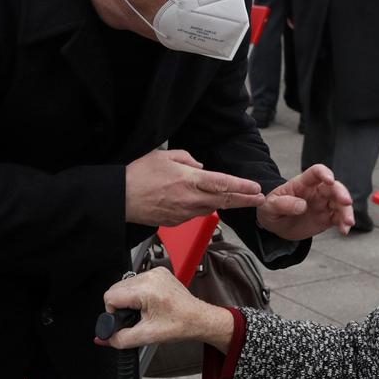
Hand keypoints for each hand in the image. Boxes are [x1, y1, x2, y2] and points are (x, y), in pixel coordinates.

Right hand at [98, 264, 234, 352]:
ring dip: (129, 299)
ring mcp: (155, 272)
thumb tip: (103, 339)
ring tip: (144, 311)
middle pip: (116, 288)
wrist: (199, 319)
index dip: (113, 312)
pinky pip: (136, 281)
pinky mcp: (158, 272)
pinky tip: (148, 303)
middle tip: (136, 318)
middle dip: (121, 306)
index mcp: (146, 289)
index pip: (111, 296)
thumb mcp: (147, 336)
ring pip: (125, 284)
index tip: (124, 321)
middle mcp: (150, 276)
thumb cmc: (181, 325)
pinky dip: (137, 293)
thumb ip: (121, 339)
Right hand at [124, 147, 263, 224]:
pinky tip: (201, 202)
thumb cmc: (138, 175)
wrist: (120, 199)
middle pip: (224, 200)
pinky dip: (202, 207)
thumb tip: (200, 167)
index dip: (242, 187)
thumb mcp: (164, 156)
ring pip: (210, 208)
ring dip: (223, 203)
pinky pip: (195, 214)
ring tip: (235, 198)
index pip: (223, 184)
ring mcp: (184, 213)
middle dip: (244, 200)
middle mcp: (190, 199)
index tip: (256, 189)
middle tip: (258, 199)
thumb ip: (187, 159)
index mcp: (190, 180)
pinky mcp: (176, 222)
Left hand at [257, 163, 352, 240]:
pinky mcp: (327, 218)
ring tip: (348, 223)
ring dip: (347, 211)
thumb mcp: (270, 207)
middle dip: (342, 193)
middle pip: (334, 187)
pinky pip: (339, 218)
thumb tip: (302, 206)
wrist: (275, 225)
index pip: (316, 172)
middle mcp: (316, 191)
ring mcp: (323, 204)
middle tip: (346, 202)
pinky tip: (344, 230)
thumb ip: (283, 204)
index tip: (330, 180)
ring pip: (340, 203)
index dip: (324, 173)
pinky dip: (344, 223)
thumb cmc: (271, 210)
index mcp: (302, 184)